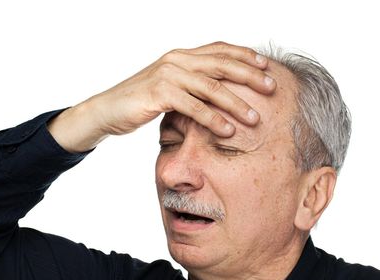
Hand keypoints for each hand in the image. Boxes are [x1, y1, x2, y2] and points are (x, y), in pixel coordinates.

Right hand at [80, 41, 276, 136]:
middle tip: (272, 88)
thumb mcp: (170, 88)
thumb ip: (192, 85)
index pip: (219, 49)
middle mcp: (177, 60)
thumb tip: (220, 93)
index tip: (266, 66)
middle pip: (221, 64)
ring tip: (255, 118)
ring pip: (211, 86)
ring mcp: (168, 74)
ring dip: (236, 103)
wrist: (107, 111)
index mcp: (182, 55)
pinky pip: (193, 106)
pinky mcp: (159, 93)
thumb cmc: (141, 102)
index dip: (244, 55)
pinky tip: (227, 130)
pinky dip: (212, 119)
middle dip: (250, 76)